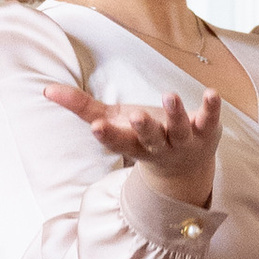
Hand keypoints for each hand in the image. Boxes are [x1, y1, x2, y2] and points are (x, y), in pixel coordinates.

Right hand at [44, 79, 222, 211]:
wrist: (184, 168)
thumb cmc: (140, 138)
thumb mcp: (112, 124)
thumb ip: (81, 107)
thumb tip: (46, 89)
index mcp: (133, 144)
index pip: (118, 142)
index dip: (108, 136)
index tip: (97, 128)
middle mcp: (158, 146)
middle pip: (149, 139)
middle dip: (144, 128)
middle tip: (137, 116)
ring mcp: (183, 140)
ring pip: (179, 129)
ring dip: (175, 114)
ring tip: (170, 96)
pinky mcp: (205, 130)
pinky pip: (209, 119)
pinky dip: (211, 108)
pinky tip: (212, 93)